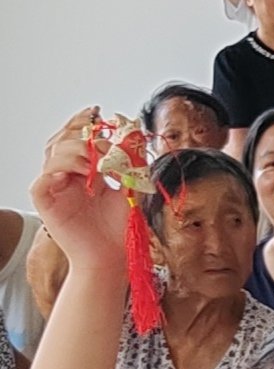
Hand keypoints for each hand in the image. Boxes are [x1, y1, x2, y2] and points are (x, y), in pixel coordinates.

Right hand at [29, 109, 128, 265]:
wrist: (114, 256)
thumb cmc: (121, 226)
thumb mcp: (132, 186)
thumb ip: (132, 160)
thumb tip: (134, 132)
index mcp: (83, 169)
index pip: (76, 136)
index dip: (84, 122)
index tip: (99, 113)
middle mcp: (65, 175)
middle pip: (61, 140)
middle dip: (82, 133)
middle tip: (103, 139)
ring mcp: (54, 187)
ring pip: (53, 153)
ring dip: (77, 150)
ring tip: (99, 162)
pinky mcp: (45, 202)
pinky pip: (43, 178)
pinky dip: (63, 168)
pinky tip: (84, 172)